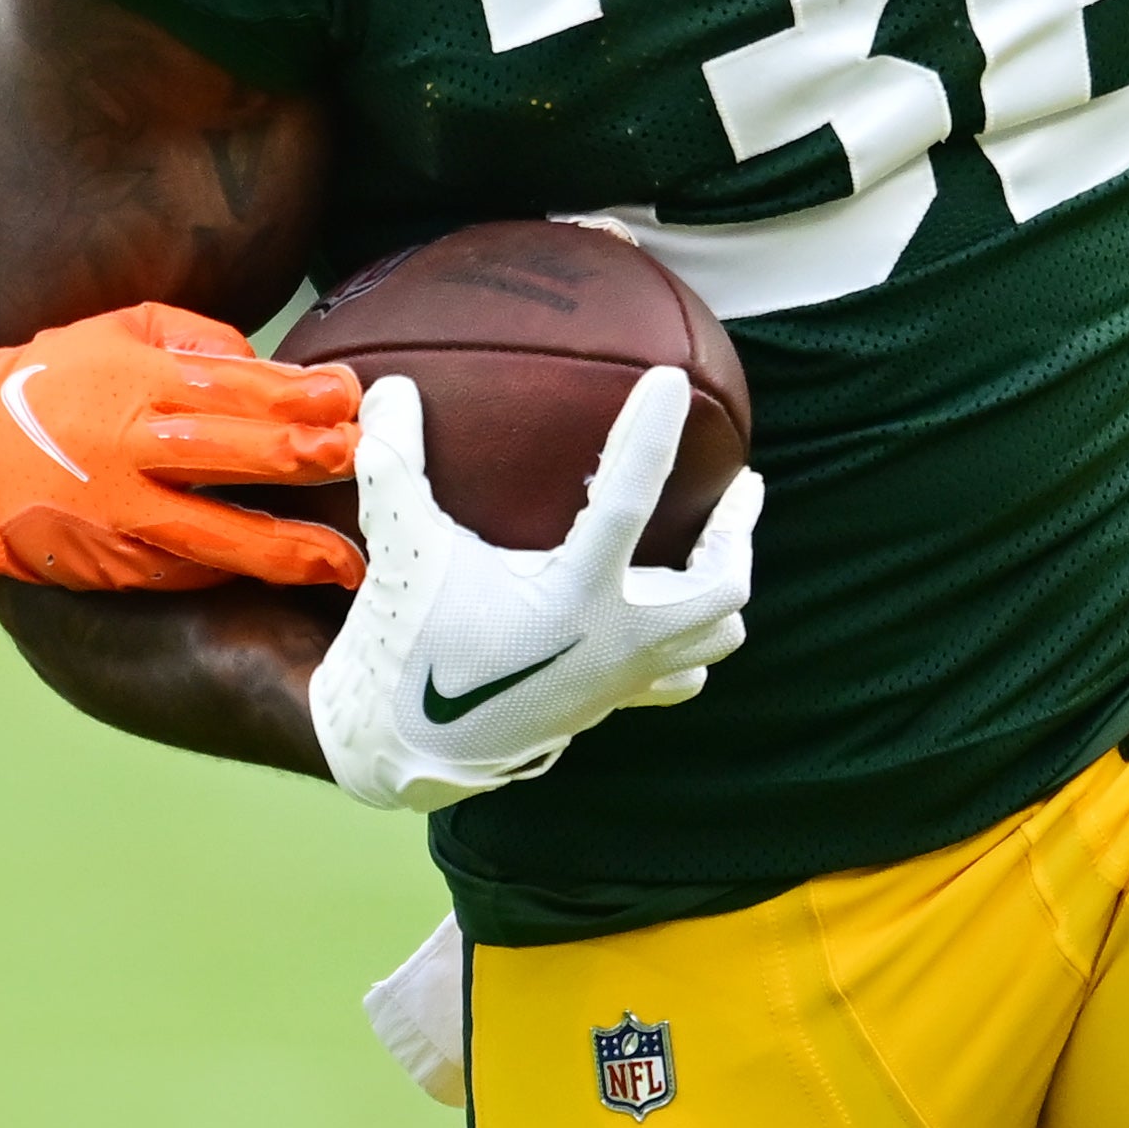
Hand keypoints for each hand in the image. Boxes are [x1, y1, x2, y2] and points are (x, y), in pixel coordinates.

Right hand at [0, 305, 365, 592]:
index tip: (353, 397)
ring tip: (345, 561)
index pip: (237, 385)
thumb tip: (269, 365)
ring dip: (287, 548)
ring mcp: (121, 511)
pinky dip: (237, 574)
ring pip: (217, 534)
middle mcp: (132, 447)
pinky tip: (283, 577)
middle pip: (237, 454)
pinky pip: (185, 570)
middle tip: (371, 464)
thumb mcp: (118, 332)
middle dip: (309, 458)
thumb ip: (196, 340)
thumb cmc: (50, 384)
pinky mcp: (112, 562)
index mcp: (138, 380)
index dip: (301, 394)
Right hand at [304, 369, 758, 811]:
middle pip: (720, 585)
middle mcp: (614, 640)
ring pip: (715, 634)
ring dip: (722, 587)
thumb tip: (388, 392)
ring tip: (717, 545)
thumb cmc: (407, 642)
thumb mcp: (403, 549)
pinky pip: (679, 676)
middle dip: (736, 532)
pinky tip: (669, 613)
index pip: (628, 500)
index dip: (650, 434)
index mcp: (571, 596)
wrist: (403, 746)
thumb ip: (397, 469)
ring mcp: (619, 678)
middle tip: (740, 484)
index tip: (670, 381)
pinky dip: (689, 644)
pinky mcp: (610, 702)